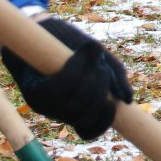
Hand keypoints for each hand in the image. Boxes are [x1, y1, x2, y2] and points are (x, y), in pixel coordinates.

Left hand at [0, 17, 132, 139]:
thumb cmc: (74, 47)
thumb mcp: (102, 60)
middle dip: (99, 92)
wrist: (44, 29)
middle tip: (103, 68)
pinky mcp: (32, 91)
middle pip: (84, 118)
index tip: (113, 104)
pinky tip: (80, 58)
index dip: (102, 122)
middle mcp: (59, 111)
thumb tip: (127, 100)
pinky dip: (73, 72)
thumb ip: (116, 78)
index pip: (89, 131)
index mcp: (77, 109)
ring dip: (88, 82)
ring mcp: (45, 104)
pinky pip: (57, 89)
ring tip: (93, 59)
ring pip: (72, 105)